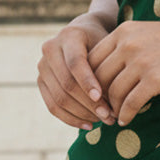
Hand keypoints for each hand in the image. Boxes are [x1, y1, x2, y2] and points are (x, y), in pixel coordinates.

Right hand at [37, 13, 114, 129]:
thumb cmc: (102, 42)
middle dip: (89, 104)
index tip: (103, 99)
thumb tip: (118, 99)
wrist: (84, 34)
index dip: (88, 82)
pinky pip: (53, 106)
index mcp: (69, 36)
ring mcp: (43, 66)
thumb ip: (109, 66)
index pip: (76, 63)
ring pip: (59, 98)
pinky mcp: (41, 81)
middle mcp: (51, 49)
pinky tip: (89, 125)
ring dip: (82, 114)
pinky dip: (71, 118)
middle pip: (67, 84)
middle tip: (110, 116)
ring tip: (103, 121)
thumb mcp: (108, 46)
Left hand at [88, 13, 159, 126]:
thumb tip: (106, 75)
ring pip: (114, 92)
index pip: (92, 59)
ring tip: (114, 117)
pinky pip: (131, 103)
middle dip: (98, 98)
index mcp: (123, 31)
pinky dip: (126, 115)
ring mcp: (141, 61)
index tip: (95, 94)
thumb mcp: (146, 34)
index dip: (90, 81)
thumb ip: (125, 47)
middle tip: (102, 111)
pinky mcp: (155, 78)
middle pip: (99, 78)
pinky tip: (126, 120)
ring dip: (112, 109)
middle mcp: (128, 44)